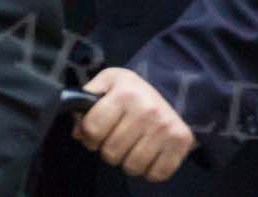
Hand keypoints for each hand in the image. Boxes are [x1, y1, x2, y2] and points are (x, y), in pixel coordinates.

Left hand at [75, 67, 195, 182]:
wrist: (171, 89)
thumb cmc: (133, 92)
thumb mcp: (108, 82)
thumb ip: (86, 100)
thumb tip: (78, 132)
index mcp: (125, 93)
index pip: (92, 129)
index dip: (90, 134)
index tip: (99, 129)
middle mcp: (147, 109)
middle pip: (111, 153)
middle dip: (110, 148)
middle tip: (119, 136)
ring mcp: (165, 127)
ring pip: (132, 166)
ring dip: (129, 160)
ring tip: (134, 143)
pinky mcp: (180, 142)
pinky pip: (155, 174)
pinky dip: (150, 169)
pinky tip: (150, 151)